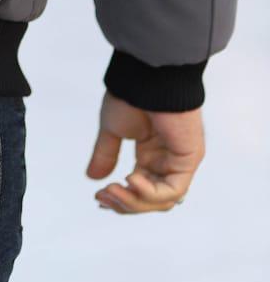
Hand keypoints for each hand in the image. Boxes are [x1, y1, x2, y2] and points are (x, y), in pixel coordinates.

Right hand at [86, 90, 205, 213]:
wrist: (147, 78)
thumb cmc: (131, 95)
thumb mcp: (113, 129)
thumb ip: (106, 154)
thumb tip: (93, 178)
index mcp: (151, 155)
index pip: (139, 189)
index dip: (120, 199)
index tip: (98, 197)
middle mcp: (166, 162)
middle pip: (150, 200)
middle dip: (125, 204)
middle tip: (103, 197)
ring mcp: (179, 163)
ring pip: (162, 202)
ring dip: (135, 201)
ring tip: (112, 190)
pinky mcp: (188, 160)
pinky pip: (172, 190)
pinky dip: (150, 192)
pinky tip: (130, 179)